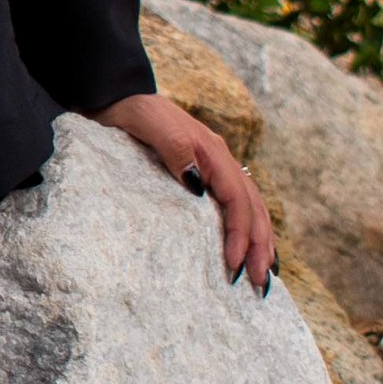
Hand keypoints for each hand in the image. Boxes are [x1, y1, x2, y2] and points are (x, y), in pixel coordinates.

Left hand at [94, 90, 276, 292]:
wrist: (116, 98)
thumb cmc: (131, 113)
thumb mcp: (152, 126)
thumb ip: (176, 151)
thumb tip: (199, 187)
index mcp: (213, 153)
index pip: (237, 200)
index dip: (240, 234)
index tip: (235, 265)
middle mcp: (220, 161)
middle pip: (252, 209)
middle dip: (260, 247)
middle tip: (260, 285)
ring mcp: (214, 168)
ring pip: (250, 209)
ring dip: (260, 243)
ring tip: (265, 276)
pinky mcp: (203, 176)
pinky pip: (234, 206)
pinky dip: (247, 230)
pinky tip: (250, 250)